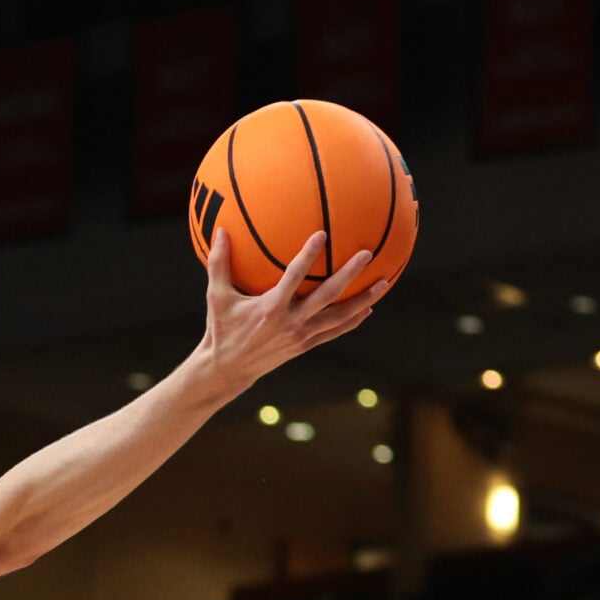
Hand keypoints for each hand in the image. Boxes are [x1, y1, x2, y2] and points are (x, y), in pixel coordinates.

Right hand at [196, 229, 384, 392]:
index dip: (308, 255)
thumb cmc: (221, 328)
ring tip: (383, 283)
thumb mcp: (216, 296)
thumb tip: (219, 230)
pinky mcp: (305, 346)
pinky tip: (367, 309)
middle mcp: (291, 322)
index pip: (294, 276)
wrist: (228, 369)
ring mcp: (301, 336)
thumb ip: (219, 263)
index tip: (322, 234)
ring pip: (338, 317)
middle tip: (367, 254)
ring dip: (363, 300)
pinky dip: (352, 321)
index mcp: (270, 307)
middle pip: (327, 296)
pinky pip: (334, 332)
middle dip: (349, 274)